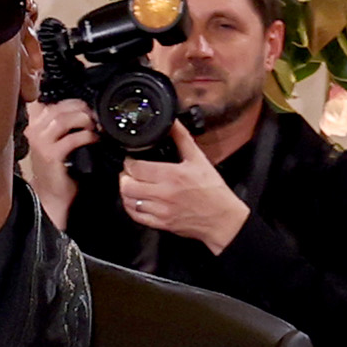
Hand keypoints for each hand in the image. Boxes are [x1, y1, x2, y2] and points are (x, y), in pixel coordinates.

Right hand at [21, 95, 100, 197]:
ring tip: (94, 126)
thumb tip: (83, 107)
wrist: (52, 195)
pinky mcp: (51, 155)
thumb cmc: (57, 168)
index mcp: (34, 124)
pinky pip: (71, 139)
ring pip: (63, 119)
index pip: (51, 101)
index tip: (86, 106)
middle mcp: (34, 131)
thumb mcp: (56, 140)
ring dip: (83, 120)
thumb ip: (62, 122)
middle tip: (94, 116)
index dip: (72, 101)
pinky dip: (86, 136)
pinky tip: (94, 139)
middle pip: (58, 107)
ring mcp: (40, 143)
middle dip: (80, 108)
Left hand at [116, 134, 251, 253]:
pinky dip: (131, 207)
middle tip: (129, 172)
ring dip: (126, 191)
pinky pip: (136, 216)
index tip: (131, 159)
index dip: (129, 161)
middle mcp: (164, 194)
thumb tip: (172, 122)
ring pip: (129, 201)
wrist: (222, 218)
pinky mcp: (161, 224)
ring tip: (131, 184)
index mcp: (172, 175)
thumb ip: (182, 138)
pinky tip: (135, 200)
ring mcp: (161, 211)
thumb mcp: (199, 159)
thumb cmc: (213, 190)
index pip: (137, 167)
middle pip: (128, 185)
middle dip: (125, 176)